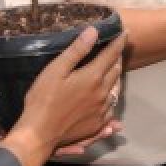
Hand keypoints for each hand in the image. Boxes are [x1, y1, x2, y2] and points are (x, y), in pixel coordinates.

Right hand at [15, 27, 124, 149]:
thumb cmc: (43, 99)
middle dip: (117, 58)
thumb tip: (94, 31)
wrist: (39, 134)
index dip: (119, 42)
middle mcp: (103, 93)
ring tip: (113, 69)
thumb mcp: (55, 70)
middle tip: (116, 50)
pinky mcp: (98, 123)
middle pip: (116, 70)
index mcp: (93, 77)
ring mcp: (102, 110)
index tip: (126, 32)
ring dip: (115, 77)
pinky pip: (111, 107)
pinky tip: (107, 95)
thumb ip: (76, 50)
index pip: (112, 54)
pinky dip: (111, 97)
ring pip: (116, 89)